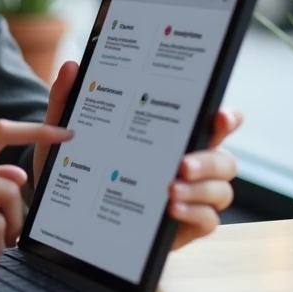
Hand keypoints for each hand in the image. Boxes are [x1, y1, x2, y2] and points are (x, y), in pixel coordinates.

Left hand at [33, 60, 242, 251]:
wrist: (66, 206)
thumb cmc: (79, 161)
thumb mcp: (67, 129)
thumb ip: (68, 97)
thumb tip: (71, 67)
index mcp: (172, 135)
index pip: (213, 123)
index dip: (226, 118)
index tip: (220, 116)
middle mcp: (190, 163)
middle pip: (224, 160)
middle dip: (210, 160)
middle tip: (183, 164)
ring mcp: (191, 195)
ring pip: (220, 190)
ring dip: (201, 190)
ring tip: (171, 190)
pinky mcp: (186, 225)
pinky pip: (208, 220)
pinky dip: (195, 213)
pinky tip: (171, 209)